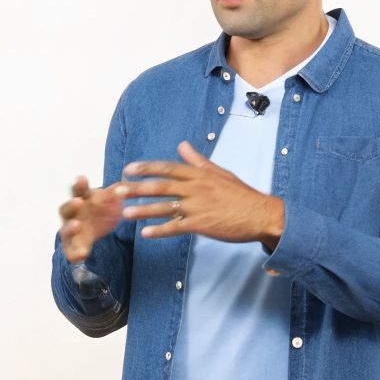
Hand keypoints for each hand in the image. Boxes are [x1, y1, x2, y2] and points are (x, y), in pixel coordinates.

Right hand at [57, 174, 126, 262]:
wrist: (96, 230)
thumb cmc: (99, 210)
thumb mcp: (109, 201)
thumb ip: (115, 194)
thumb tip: (124, 188)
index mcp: (80, 200)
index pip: (78, 190)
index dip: (79, 185)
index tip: (82, 178)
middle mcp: (71, 215)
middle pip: (65, 209)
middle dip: (70, 205)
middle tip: (78, 202)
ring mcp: (70, 233)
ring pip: (65, 231)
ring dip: (70, 228)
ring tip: (77, 225)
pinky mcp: (72, 249)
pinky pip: (71, 252)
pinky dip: (75, 253)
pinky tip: (82, 253)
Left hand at [115, 141, 284, 246]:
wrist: (261, 214)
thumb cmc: (242, 195)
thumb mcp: (220, 173)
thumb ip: (198, 161)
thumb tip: (182, 145)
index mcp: (200, 174)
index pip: (168, 168)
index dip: (146, 168)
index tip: (128, 169)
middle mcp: (196, 188)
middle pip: (161, 186)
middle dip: (138, 187)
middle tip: (118, 189)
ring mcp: (198, 207)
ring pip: (165, 207)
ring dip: (143, 210)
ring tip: (125, 213)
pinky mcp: (202, 225)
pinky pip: (176, 228)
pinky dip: (160, 231)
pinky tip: (146, 234)